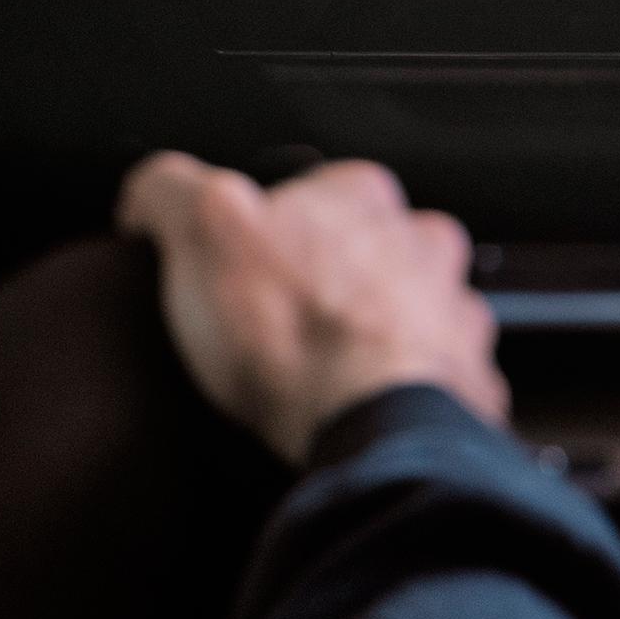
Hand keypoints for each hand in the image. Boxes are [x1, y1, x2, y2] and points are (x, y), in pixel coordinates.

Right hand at [116, 153, 509, 465]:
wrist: (369, 430)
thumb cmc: (291, 334)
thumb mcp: (199, 231)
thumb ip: (169, 190)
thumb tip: (150, 191)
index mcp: (359, 195)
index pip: (312, 188)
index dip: (271, 229)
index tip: (245, 267)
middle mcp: (421, 243)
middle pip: (367, 249)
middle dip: (333, 280)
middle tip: (282, 325)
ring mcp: (453, 313)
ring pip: (411, 311)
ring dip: (377, 334)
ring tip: (324, 375)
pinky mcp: (470, 383)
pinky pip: (438, 380)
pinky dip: (406, 394)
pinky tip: (364, 412)